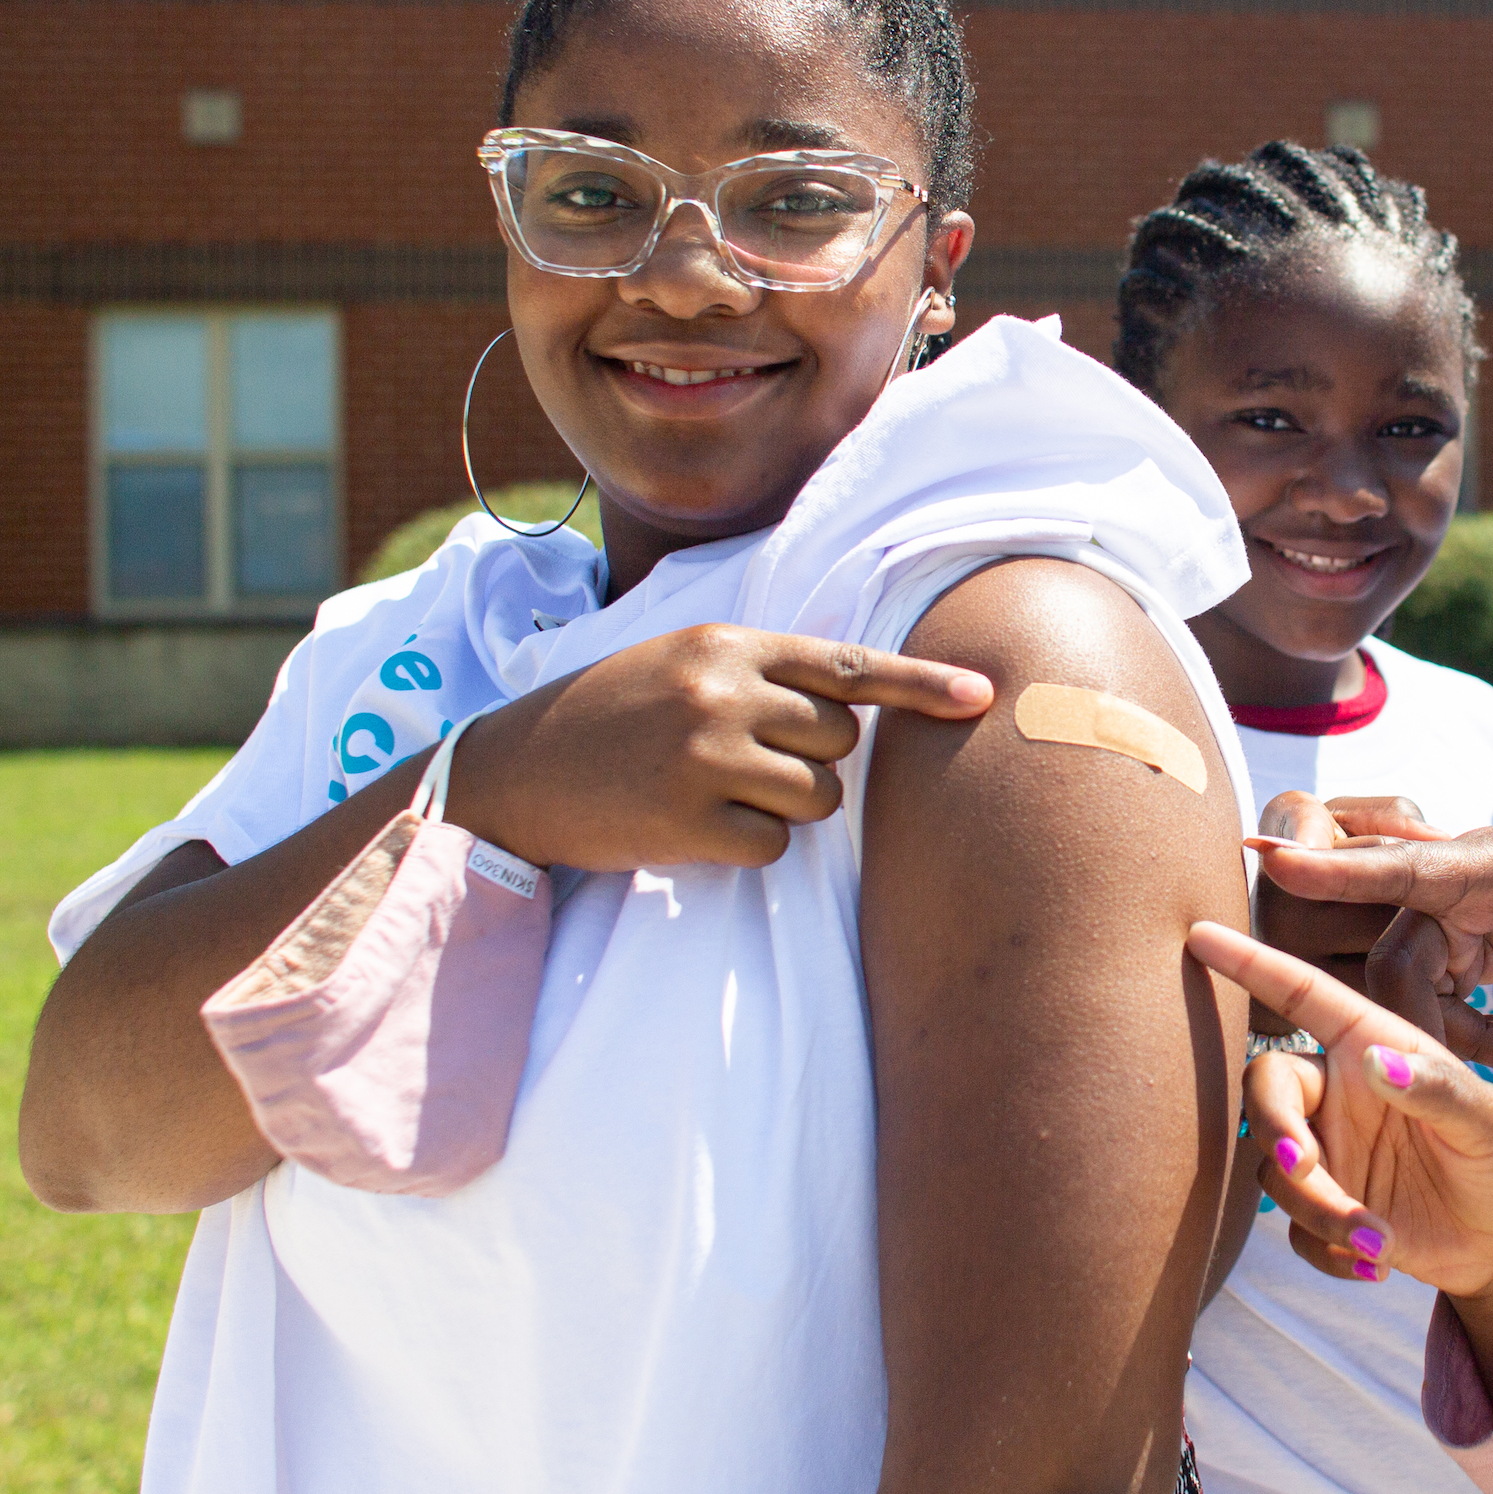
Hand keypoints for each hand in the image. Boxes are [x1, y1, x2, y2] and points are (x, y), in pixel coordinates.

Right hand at [447, 624, 992, 871]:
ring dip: (784, 810)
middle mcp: (722, 691)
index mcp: (727, 646)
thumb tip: (856, 709)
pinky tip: (694, 829)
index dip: (921, 684)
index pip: (847, 665)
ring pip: (818, 799)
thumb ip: (761, 673)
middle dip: (813, 763)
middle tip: (744, 765)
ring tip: (715, 795)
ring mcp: (705, 755)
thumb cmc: (608, 719)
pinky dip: (748, 847)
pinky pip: (773, 846)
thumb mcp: (680, 665)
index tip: (982, 695)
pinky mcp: (687, 818)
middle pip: (842, 742)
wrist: (510, 771)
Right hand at [1195, 922, 1492, 1328]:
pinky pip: (1293, 1227)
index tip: (1201, 933)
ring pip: (1276, 1169)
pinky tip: (1378, 1264)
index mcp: (1375, 1045)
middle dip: (1274, 1127)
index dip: (1253, 964)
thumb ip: (1434, 1089)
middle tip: (1302, 1165)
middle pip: (1266, 1087)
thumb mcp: (1487, 1123)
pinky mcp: (1325, 1209)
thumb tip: (1371, 1061)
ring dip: (1318, 1209)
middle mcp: (1341, 1091)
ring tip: (1382, 1243)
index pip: (1306, 995)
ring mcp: (1329, 1150)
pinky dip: (1326, 1250)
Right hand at [1250, 791, 1492, 1091]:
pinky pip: (1424, 1006)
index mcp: (1482, 862)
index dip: (1335, 869)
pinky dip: (1461, 1039)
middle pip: (1388, 959)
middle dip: (1413, 1023)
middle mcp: (1445, 891)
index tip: (1270, 859)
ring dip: (1448, 1037)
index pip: (1398, 865)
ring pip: (1398, 991)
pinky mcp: (1446, 953)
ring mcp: (1440, 922)